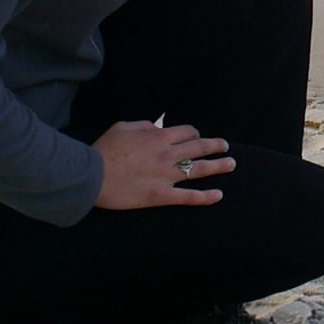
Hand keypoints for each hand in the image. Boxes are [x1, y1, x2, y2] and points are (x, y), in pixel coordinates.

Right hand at [91, 120, 234, 209]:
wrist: (92, 176)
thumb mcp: (123, 127)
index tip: (196, 136)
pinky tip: (218, 195)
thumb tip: (156, 128)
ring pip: (200, 169)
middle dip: (215, 145)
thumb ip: (144, 126)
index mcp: (159, 138)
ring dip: (219, 165)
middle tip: (225, 146)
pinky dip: (206, 196)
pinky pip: (189, 197)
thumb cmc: (104, 150)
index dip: (193, 133)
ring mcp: (167, 176)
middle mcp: (168, 155)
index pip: (187, 132)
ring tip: (231, 163)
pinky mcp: (161, 195)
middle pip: (199, 147)